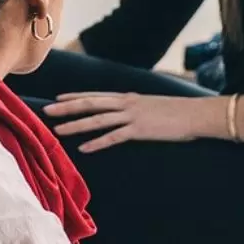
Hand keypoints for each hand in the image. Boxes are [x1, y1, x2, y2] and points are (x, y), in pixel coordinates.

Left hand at [44, 93, 217, 152]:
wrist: (196, 113)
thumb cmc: (178, 112)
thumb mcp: (153, 105)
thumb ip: (138, 108)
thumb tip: (129, 114)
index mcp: (129, 97)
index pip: (96, 95)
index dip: (75, 97)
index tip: (58, 98)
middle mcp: (127, 103)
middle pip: (90, 104)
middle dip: (67, 108)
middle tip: (46, 111)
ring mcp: (132, 116)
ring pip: (97, 119)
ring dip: (76, 125)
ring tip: (58, 130)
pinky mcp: (140, 130)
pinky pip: (114, 137)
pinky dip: (98, 142)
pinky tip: (84, 148)